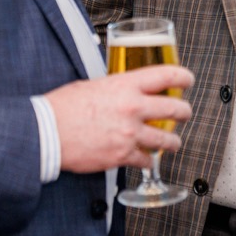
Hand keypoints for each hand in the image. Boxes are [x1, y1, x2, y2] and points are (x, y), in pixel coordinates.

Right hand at [46, 65, 193, 172]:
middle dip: (184, 112)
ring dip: (173, 141)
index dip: (183, 77)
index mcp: (126, 85)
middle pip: (175, 109)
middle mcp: (133, 108)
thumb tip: (124, 91)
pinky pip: (146, 160)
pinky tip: (146, 159)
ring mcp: (130, 133)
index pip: (166, 75)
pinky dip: (147, 161)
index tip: (187, 80)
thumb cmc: (63, 107)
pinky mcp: (122, 156)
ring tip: (173, 142)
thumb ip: (115, 88)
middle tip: (185, 113)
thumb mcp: (93, 85)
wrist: (47, 132)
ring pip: (167, 139)